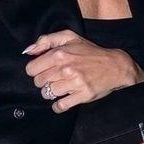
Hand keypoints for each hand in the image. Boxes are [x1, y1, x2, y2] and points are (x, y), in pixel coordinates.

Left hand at [23, 31, 142, 109]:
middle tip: (54, 78)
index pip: (31, 69)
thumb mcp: (69, 37)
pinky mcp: (82, 95)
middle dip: (43, 81)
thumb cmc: (90, 52)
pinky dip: (58, 106)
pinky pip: (60, 106)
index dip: (36, 70)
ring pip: (47, 94)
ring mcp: (74, 83)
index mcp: (59, 53)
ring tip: (59, 87)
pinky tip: (63, 100)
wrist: (115, 66)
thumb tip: (28, 51)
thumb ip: (46, 40)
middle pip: (38, 82)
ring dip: (51, 93)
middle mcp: (65, 68)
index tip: (44, 70)